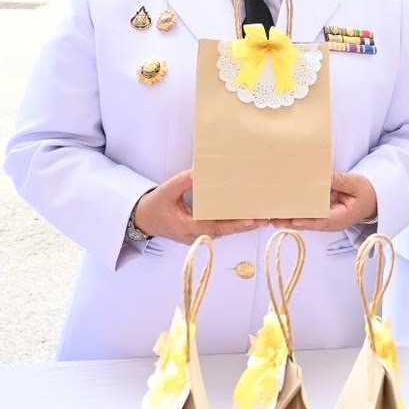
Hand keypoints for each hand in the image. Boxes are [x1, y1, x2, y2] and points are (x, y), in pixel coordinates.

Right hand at [135, 170, 257, 243]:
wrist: (143, 220)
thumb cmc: (154, 206)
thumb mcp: (166, 190)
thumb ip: (183, 181)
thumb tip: (199, 171)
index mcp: (188, 227)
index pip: (214, 227)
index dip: (233, 225)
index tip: (249, 220)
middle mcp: (196, 236)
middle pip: (224, 232)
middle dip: (245, 226)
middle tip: (265, 218)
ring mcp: (199, 237)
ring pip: (224, 232)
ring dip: (242, 226)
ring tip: (263, 218)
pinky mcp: (201, 233)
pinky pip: (220, 230)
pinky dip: (234, 224)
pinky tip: (248, 217)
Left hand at [277, 173, 378, 232]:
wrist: (372, 200)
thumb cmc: (366, 192)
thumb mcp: (356, 184)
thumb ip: (339, 181)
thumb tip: (323, 176)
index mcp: (340, 218)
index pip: (320, 221)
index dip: (306, 220)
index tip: (292, 219)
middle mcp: (329, 224)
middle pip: (307, 224)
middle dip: (290, 222)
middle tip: (272, 218)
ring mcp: (324, 221)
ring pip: (304, 221)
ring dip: (288, 219)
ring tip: (270, 216)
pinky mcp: (320, 216)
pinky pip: (306, 215)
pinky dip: (294, 212)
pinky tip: (281, 208)